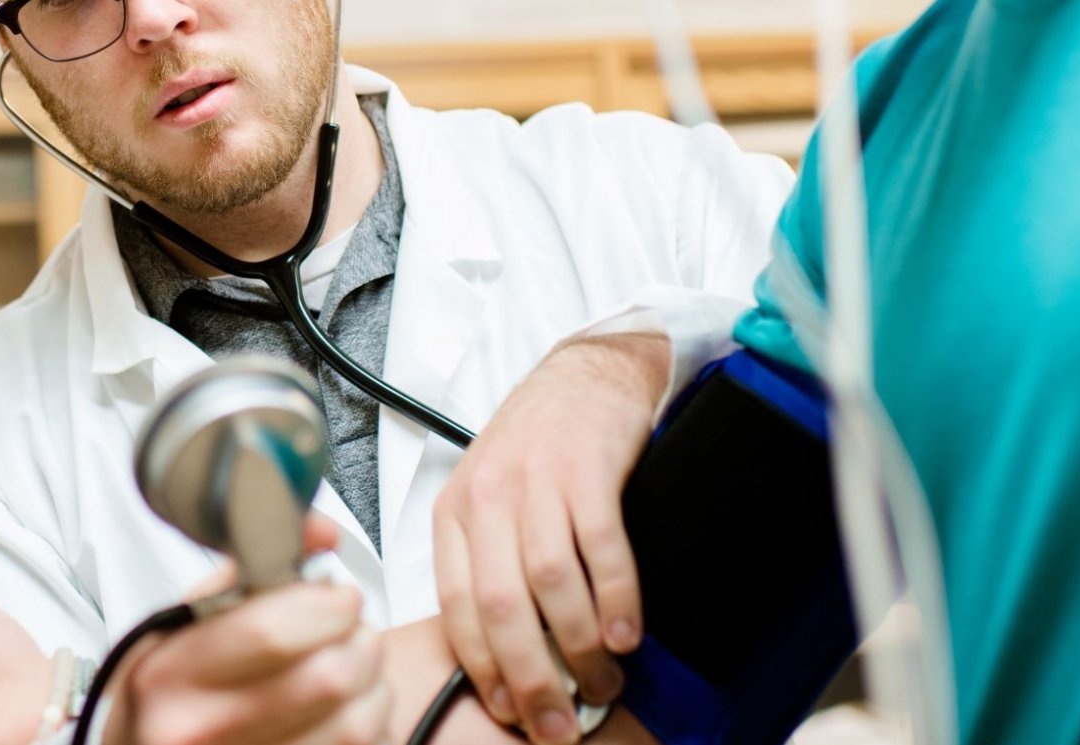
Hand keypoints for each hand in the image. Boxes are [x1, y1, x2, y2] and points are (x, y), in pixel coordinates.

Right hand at [111, 516, 391, 744]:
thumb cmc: (166, 697)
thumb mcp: (177, 627)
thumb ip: (245, 570)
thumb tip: (319, 533)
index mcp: (168, 674)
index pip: (270, 629)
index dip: (326, 604)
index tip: (338, 595)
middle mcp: (200, 730)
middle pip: (328, 677)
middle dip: (358, 641)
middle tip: (350, 632)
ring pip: (358, 720)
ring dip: (372, 686)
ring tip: (350, 673)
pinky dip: (371, 723)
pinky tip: (344, 712)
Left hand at [432, 332, 667, 743]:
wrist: (586, 370)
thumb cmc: (538, 444)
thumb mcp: (489, 497)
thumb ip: (486, 561)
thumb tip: (506, 653)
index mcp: (454, 512)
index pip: (456, 608)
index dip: (484, 670)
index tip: (512, 710)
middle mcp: (487, 497)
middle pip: (500, 607)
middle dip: (531, 677)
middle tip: (559, 720)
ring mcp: (536, 479)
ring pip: (548, 583)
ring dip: (579, 646)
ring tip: (603, 681)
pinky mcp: (588, 467)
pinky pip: (599, 547)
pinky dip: (615, 599)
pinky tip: (625, 634)